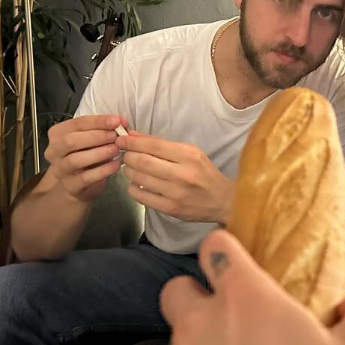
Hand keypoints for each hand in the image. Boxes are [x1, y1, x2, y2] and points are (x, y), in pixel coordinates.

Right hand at [43, 114, 125, 201]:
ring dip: (99, 153)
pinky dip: (103, 170)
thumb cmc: (86, 153)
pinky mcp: (70, 185)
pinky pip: (86, 177)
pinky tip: (116, 165)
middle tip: (116, 137)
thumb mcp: (92, 138)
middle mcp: (53, 150)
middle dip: (96, 136)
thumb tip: (122, 121)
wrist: (79, 182)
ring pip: (75, 160)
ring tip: (116, 149)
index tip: (117, 121)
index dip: (98, 121)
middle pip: (71, 140)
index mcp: (58, 133)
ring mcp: (60, 169)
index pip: (77, 123)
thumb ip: (103, 129)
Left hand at [117, 133, 233, 223]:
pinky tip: (136, 184)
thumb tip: (134, 135)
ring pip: (139, 179)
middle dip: (128, 156)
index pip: (153, 145)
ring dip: (128, 171)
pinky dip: (132, 188)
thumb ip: (162, 144)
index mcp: (188, 155)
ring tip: (129, 168)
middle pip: (143, 162)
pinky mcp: (170, 209)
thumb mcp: (190, 152)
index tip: (122, 139)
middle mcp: (182, 174)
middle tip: (124, 154)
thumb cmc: (205, 173)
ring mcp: (176, 193)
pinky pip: (141, 197)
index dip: (133, 142)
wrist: (223, 200)